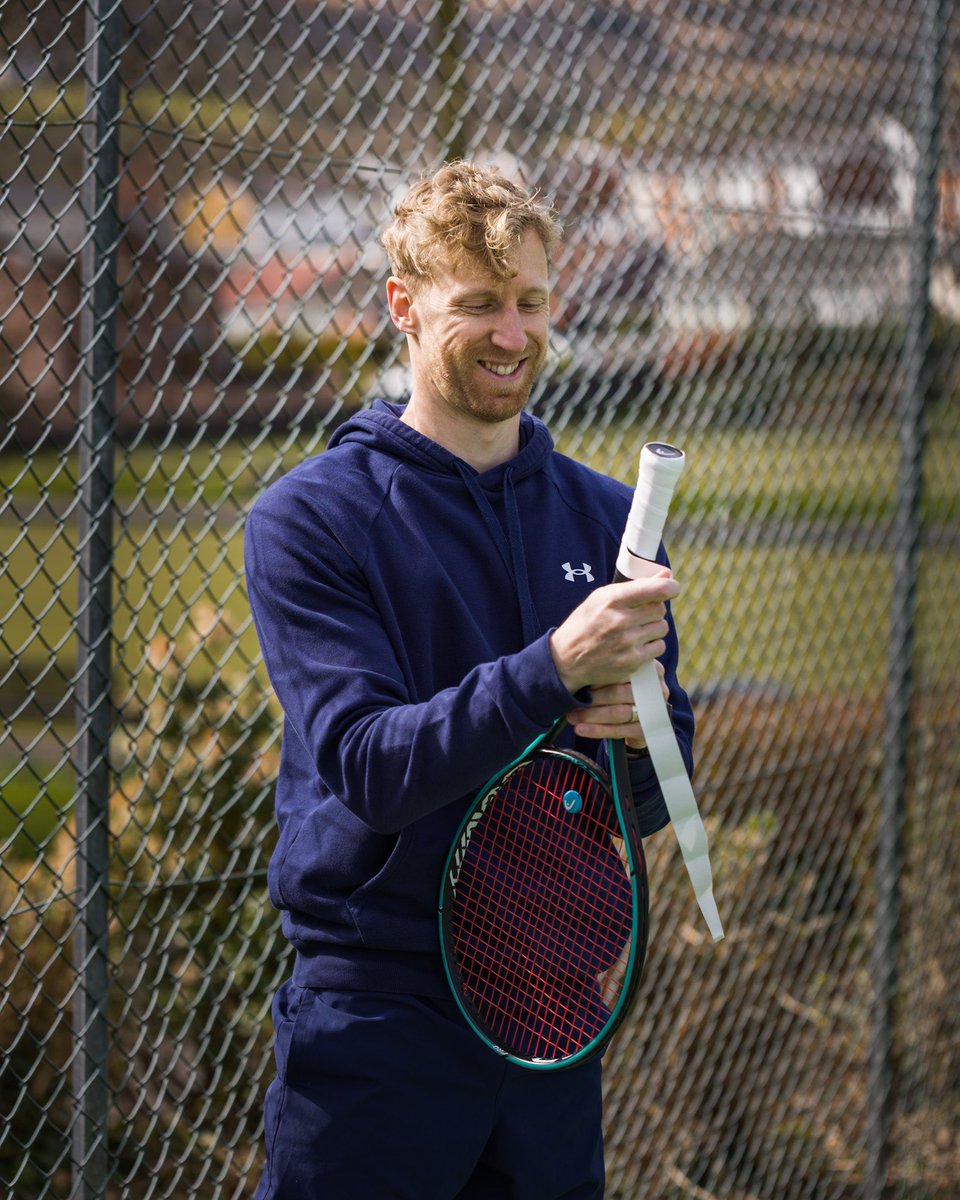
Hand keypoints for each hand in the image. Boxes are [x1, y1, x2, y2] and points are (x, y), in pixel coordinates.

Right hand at [548, 569, 679, 696]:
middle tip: (641, 613)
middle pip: (659, 609)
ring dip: (654, 628)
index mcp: (611, 600)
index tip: (673, 587)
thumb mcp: (601, 597)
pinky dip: (652, 645)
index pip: (654, 590)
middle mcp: (620, 621)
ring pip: (662, 628)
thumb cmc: (586, 623)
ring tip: (636, 630)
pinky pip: (658, 648)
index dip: (669, 586)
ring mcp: (626, 643)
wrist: (566, 659)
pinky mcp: (632, 662)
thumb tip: (667, 573)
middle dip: (654, 610)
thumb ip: (635, 586)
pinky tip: (636, 645)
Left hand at [565, 664, 669, 748]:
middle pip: (620, 692)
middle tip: (572, 702)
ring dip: (593, 715)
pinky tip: (583, 729)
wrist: (637, 722)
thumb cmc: (622, 693)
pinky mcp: (646, 730)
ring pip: (619, 712)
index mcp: (649, 669)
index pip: (624, 670)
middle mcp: (655, 688)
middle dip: (593, 699)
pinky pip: (620, 730)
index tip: (580, 679)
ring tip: (573, 717)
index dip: (600, 676)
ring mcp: (653, 711)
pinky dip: (598, 730)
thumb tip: (577, 669)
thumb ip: (606, 671)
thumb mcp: (619, 677)